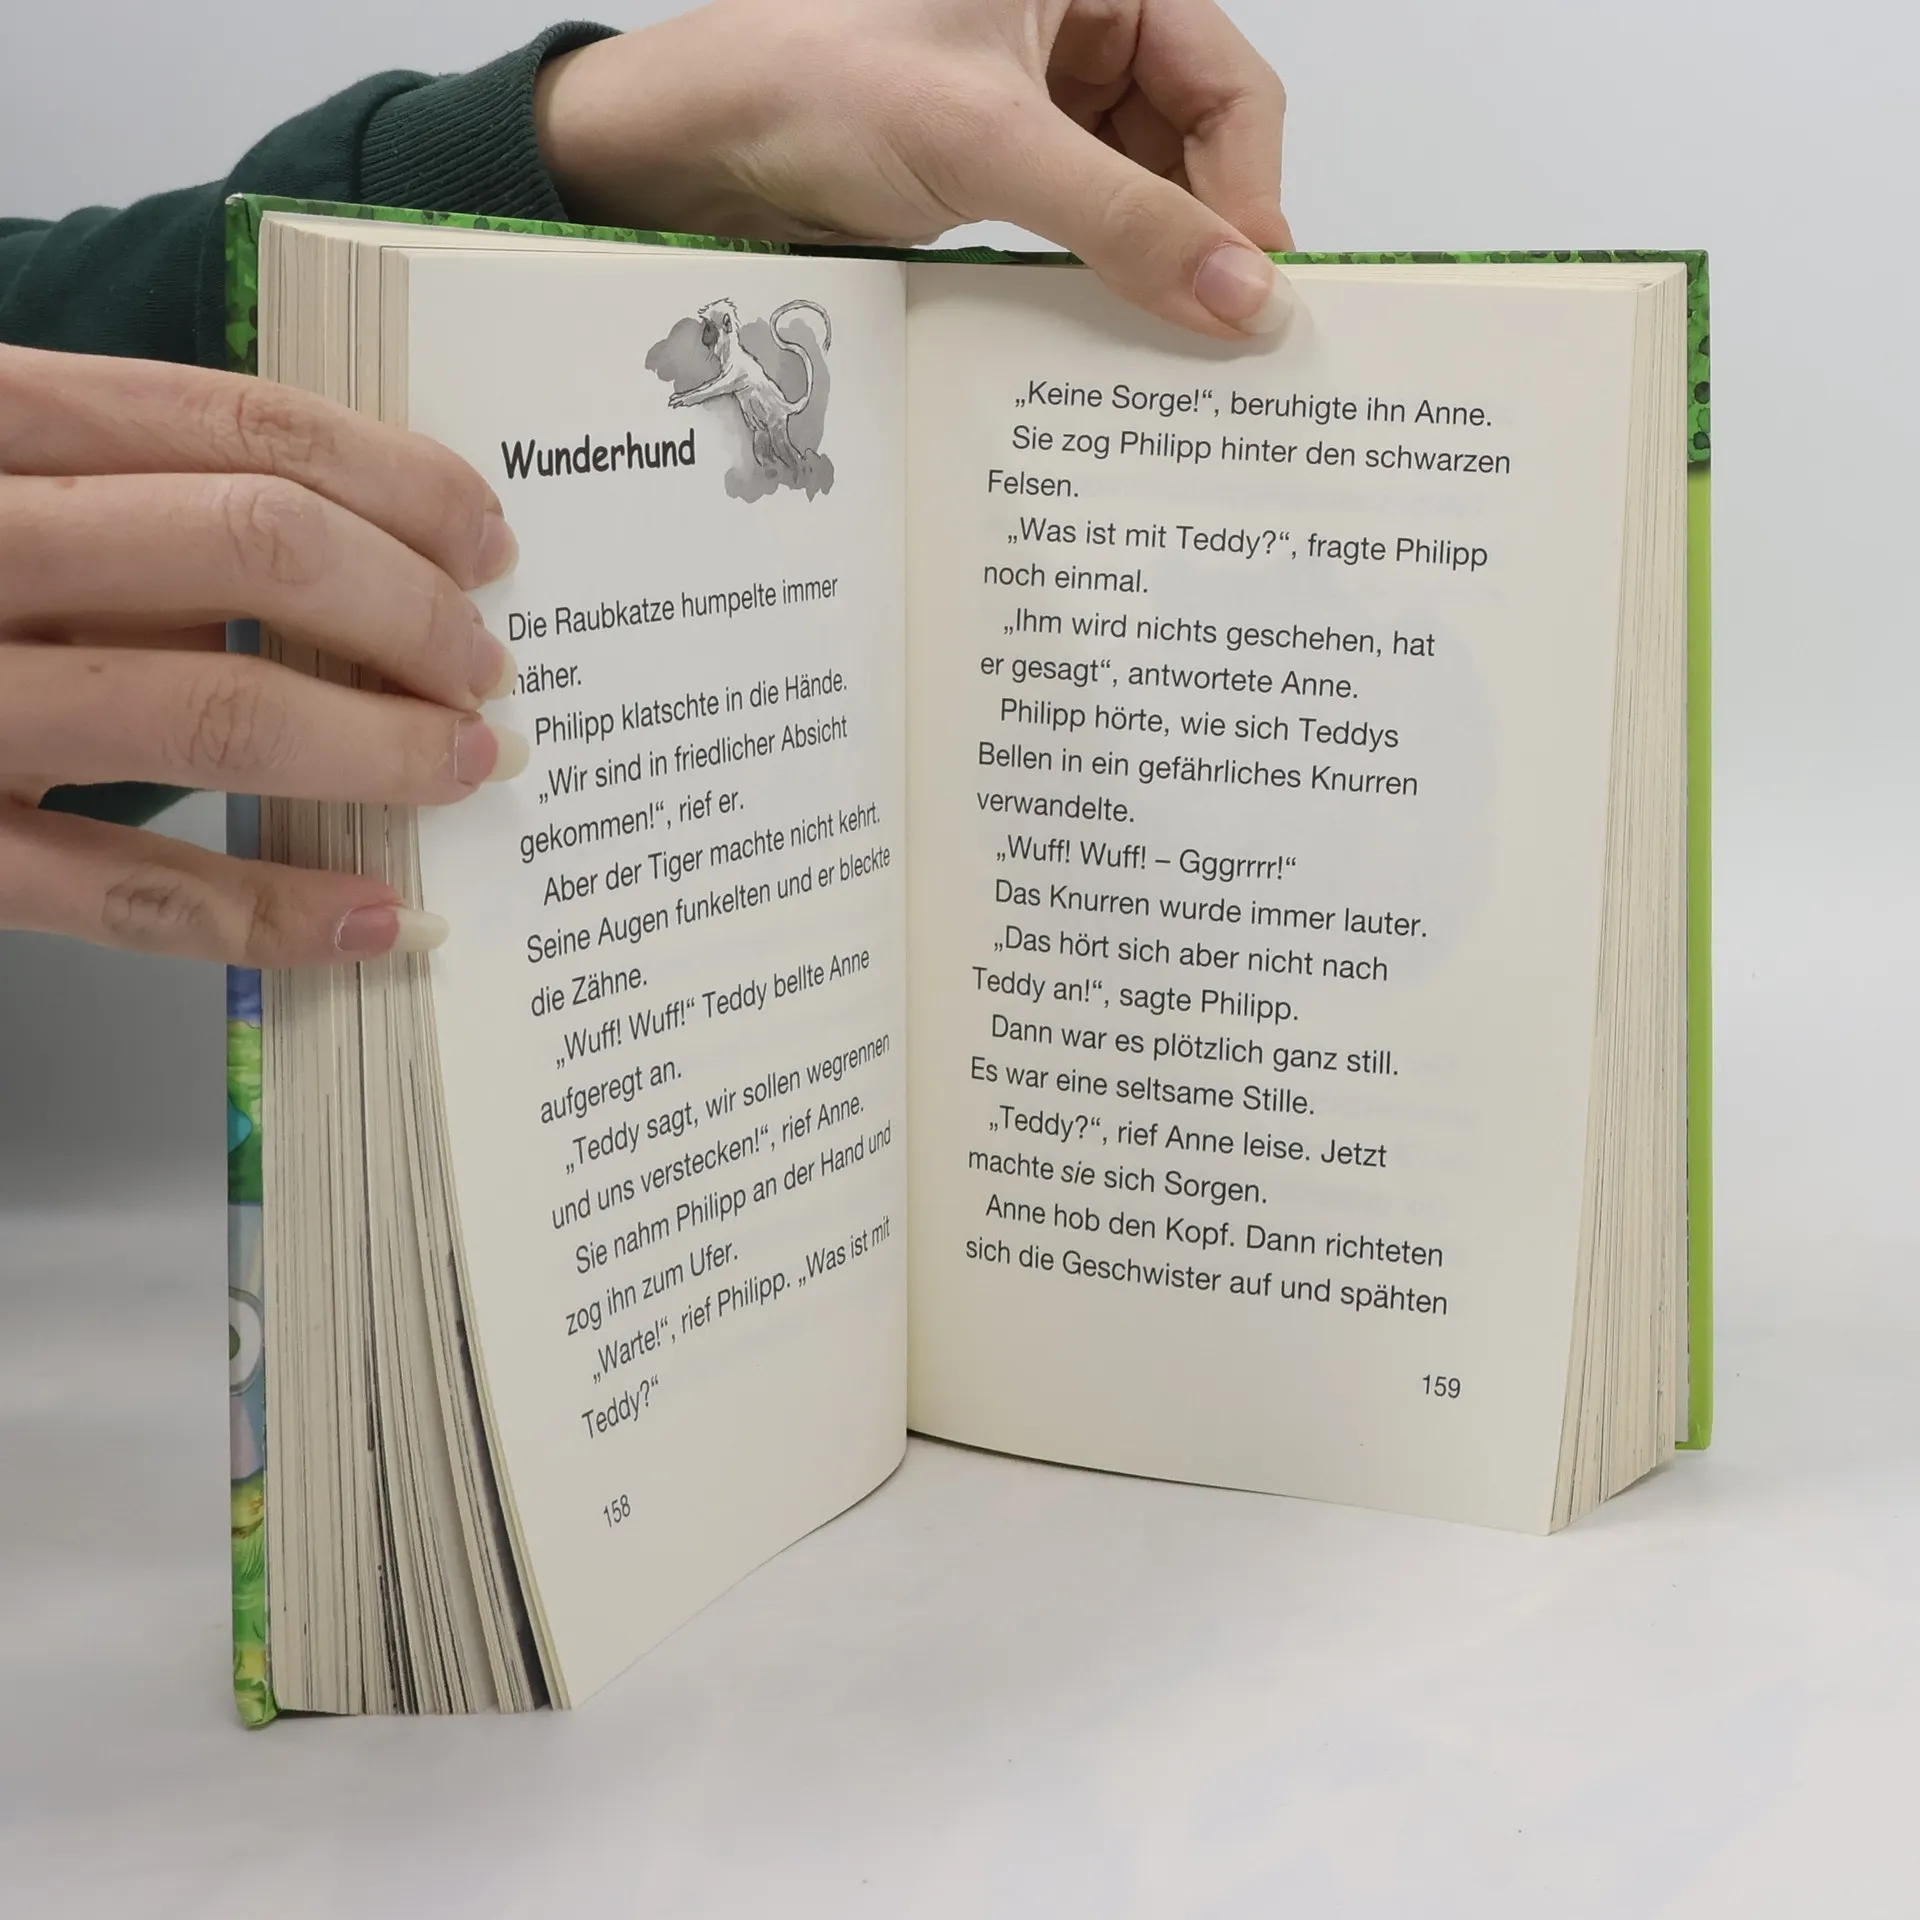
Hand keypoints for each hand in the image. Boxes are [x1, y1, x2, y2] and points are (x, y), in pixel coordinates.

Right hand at [0, 346, 526, 965]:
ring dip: (377, 743)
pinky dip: (273, 911)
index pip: (232, 426)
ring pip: (211, 709)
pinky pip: (129, 891)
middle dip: (409, 611)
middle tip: (485, 665)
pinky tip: (378, 917)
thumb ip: (129, 504)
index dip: (393, 482)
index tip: (487, 539)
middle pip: (251, 550)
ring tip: (464, 762)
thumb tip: (362, 551)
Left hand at [536, 0, 1294, 339]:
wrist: (700, 140)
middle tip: (1220, 333)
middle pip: (1196, 138)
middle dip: (1208, 232)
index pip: (1227, 82)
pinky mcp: (1007, 157)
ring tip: (1168, 340)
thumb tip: (1241, 294)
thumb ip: (1124, 218)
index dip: (1249, 189)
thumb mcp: (988, 144)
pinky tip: (1110, 320)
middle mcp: (1081, 21)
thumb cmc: (814, 81)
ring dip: (1158, 260)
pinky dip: (1105, 268)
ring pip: (1146, 184)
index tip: (1253, 291)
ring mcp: (1044, 93)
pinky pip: (1090, 213)